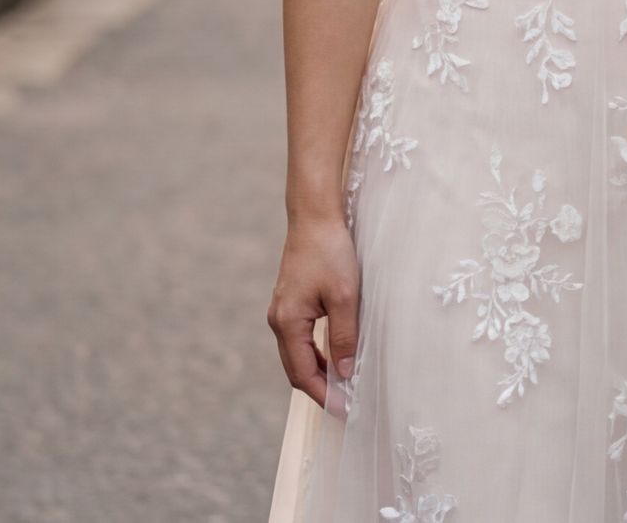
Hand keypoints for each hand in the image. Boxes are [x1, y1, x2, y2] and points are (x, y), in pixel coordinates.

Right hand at [267, 213, 361, 409]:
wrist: (315, 217)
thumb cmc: (330, 252)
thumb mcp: (344, 296)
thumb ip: (344, 336)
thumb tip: (345, 373)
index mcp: (287, 323)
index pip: (303, 374)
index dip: (324, 396)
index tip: (346, 410)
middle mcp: (279, 321)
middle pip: (297, 369)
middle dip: (321, 390)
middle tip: (347, 405)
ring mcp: (282, 313)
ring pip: (298, 355)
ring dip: (320, 373)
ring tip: (345, 388)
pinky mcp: (290, 304)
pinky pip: (301, 340)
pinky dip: (317, 355)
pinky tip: (336, 359)